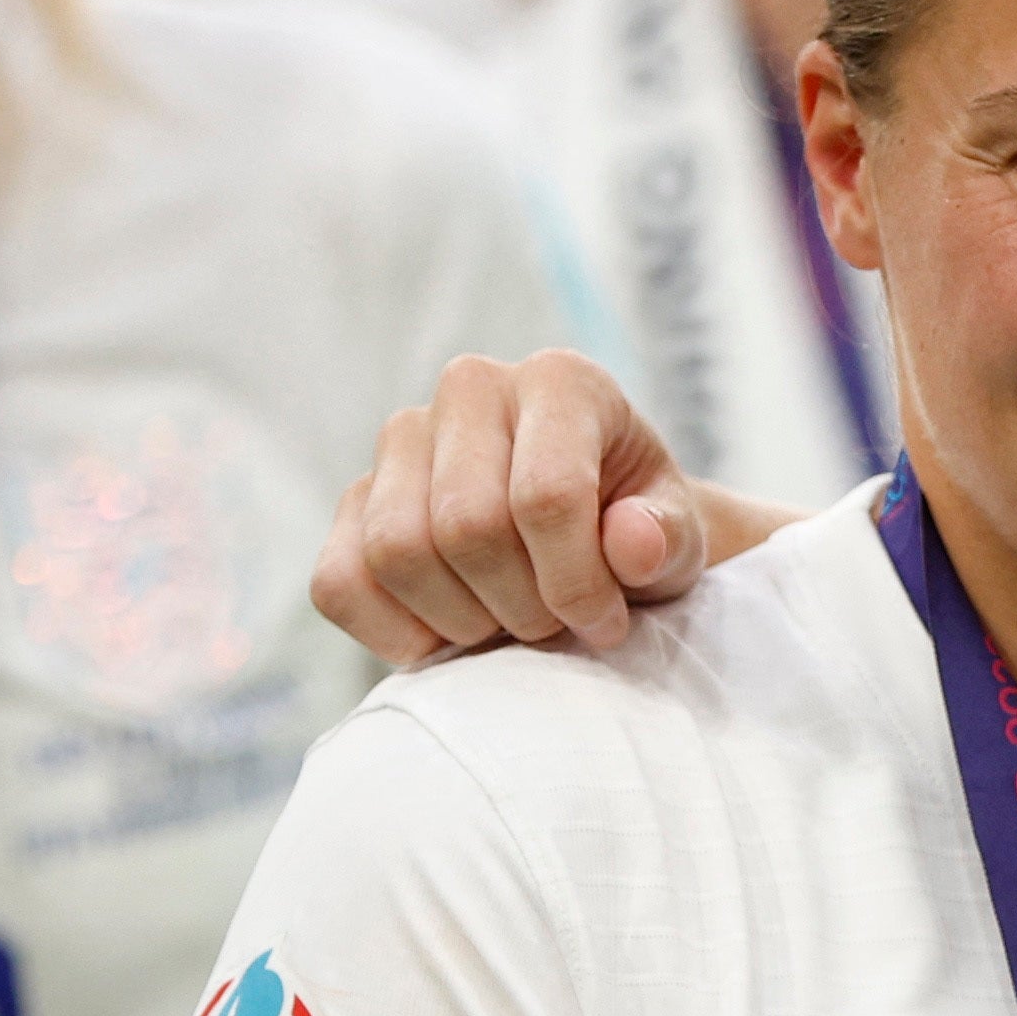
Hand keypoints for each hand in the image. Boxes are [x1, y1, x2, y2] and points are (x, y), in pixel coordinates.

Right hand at [315, 349, 723, 664]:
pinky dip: (395, 633)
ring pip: (396, 553)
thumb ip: (668, 540)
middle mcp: (470, 388)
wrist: (591, 538)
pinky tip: (452, 634)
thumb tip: (631, 541)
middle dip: (521, 608)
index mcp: (560, 381)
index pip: (544, 496)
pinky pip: (339, 582)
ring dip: (462, 622)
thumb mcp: (677, 540)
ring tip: (510, 623)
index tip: (604, 623)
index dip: (575, 585)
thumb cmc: (636, 532)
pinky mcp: (353, 499)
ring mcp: (401, 440)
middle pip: (466, 528)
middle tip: (556, 626)